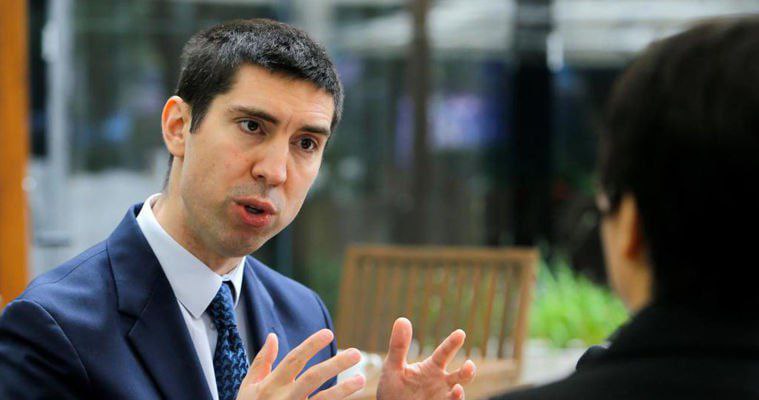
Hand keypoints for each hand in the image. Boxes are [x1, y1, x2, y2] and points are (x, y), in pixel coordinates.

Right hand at [236, 329, 365, 399]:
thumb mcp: (248, 387)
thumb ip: (262, 361)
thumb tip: (273, 336)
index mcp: (271, 385)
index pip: (294, 359)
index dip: (311, 345)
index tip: (329, 333)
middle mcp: (284, 398)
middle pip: (313, 378)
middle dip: (335, 365)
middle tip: (356, 354)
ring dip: (343, 390)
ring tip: (361, 379)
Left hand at [376, 318, 476, 399]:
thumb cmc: (393, 389)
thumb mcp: (392, 367)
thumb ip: (398, 346)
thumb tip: (402, 319)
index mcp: (432, 368)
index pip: (445, 353)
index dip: (452, 343)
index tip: (460, 333)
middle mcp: (441, 382)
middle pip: (460, 375)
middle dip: (467, 371)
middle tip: (470, 365)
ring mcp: (441, 397)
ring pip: (457, 395)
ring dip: (459, 394)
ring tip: (457, 389)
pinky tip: (452, 395)